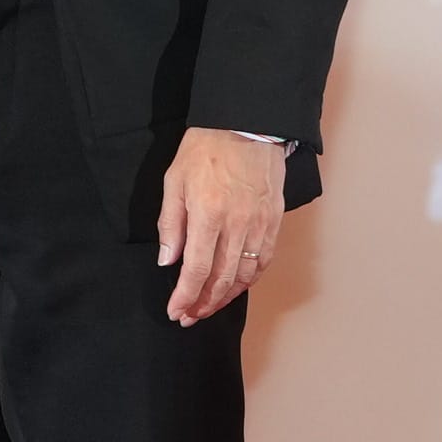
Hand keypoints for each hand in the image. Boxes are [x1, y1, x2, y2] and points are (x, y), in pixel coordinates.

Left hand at [154, 127, 289, 324]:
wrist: (246, 124)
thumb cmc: (205, 149)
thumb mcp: (174, 181)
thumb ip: (170, 224)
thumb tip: (167, 261)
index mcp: (208, 214)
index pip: (197, 269)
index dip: (186, 296)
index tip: (176, 311)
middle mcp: (237, 224)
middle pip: (222, 279)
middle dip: (203, 303)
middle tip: (189, 316)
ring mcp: (259, 224)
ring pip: (245, 275)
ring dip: (226, 297)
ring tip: (209, 306)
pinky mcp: (274, 221)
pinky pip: (264, 260)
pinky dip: (250, 279)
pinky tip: (237, 287)